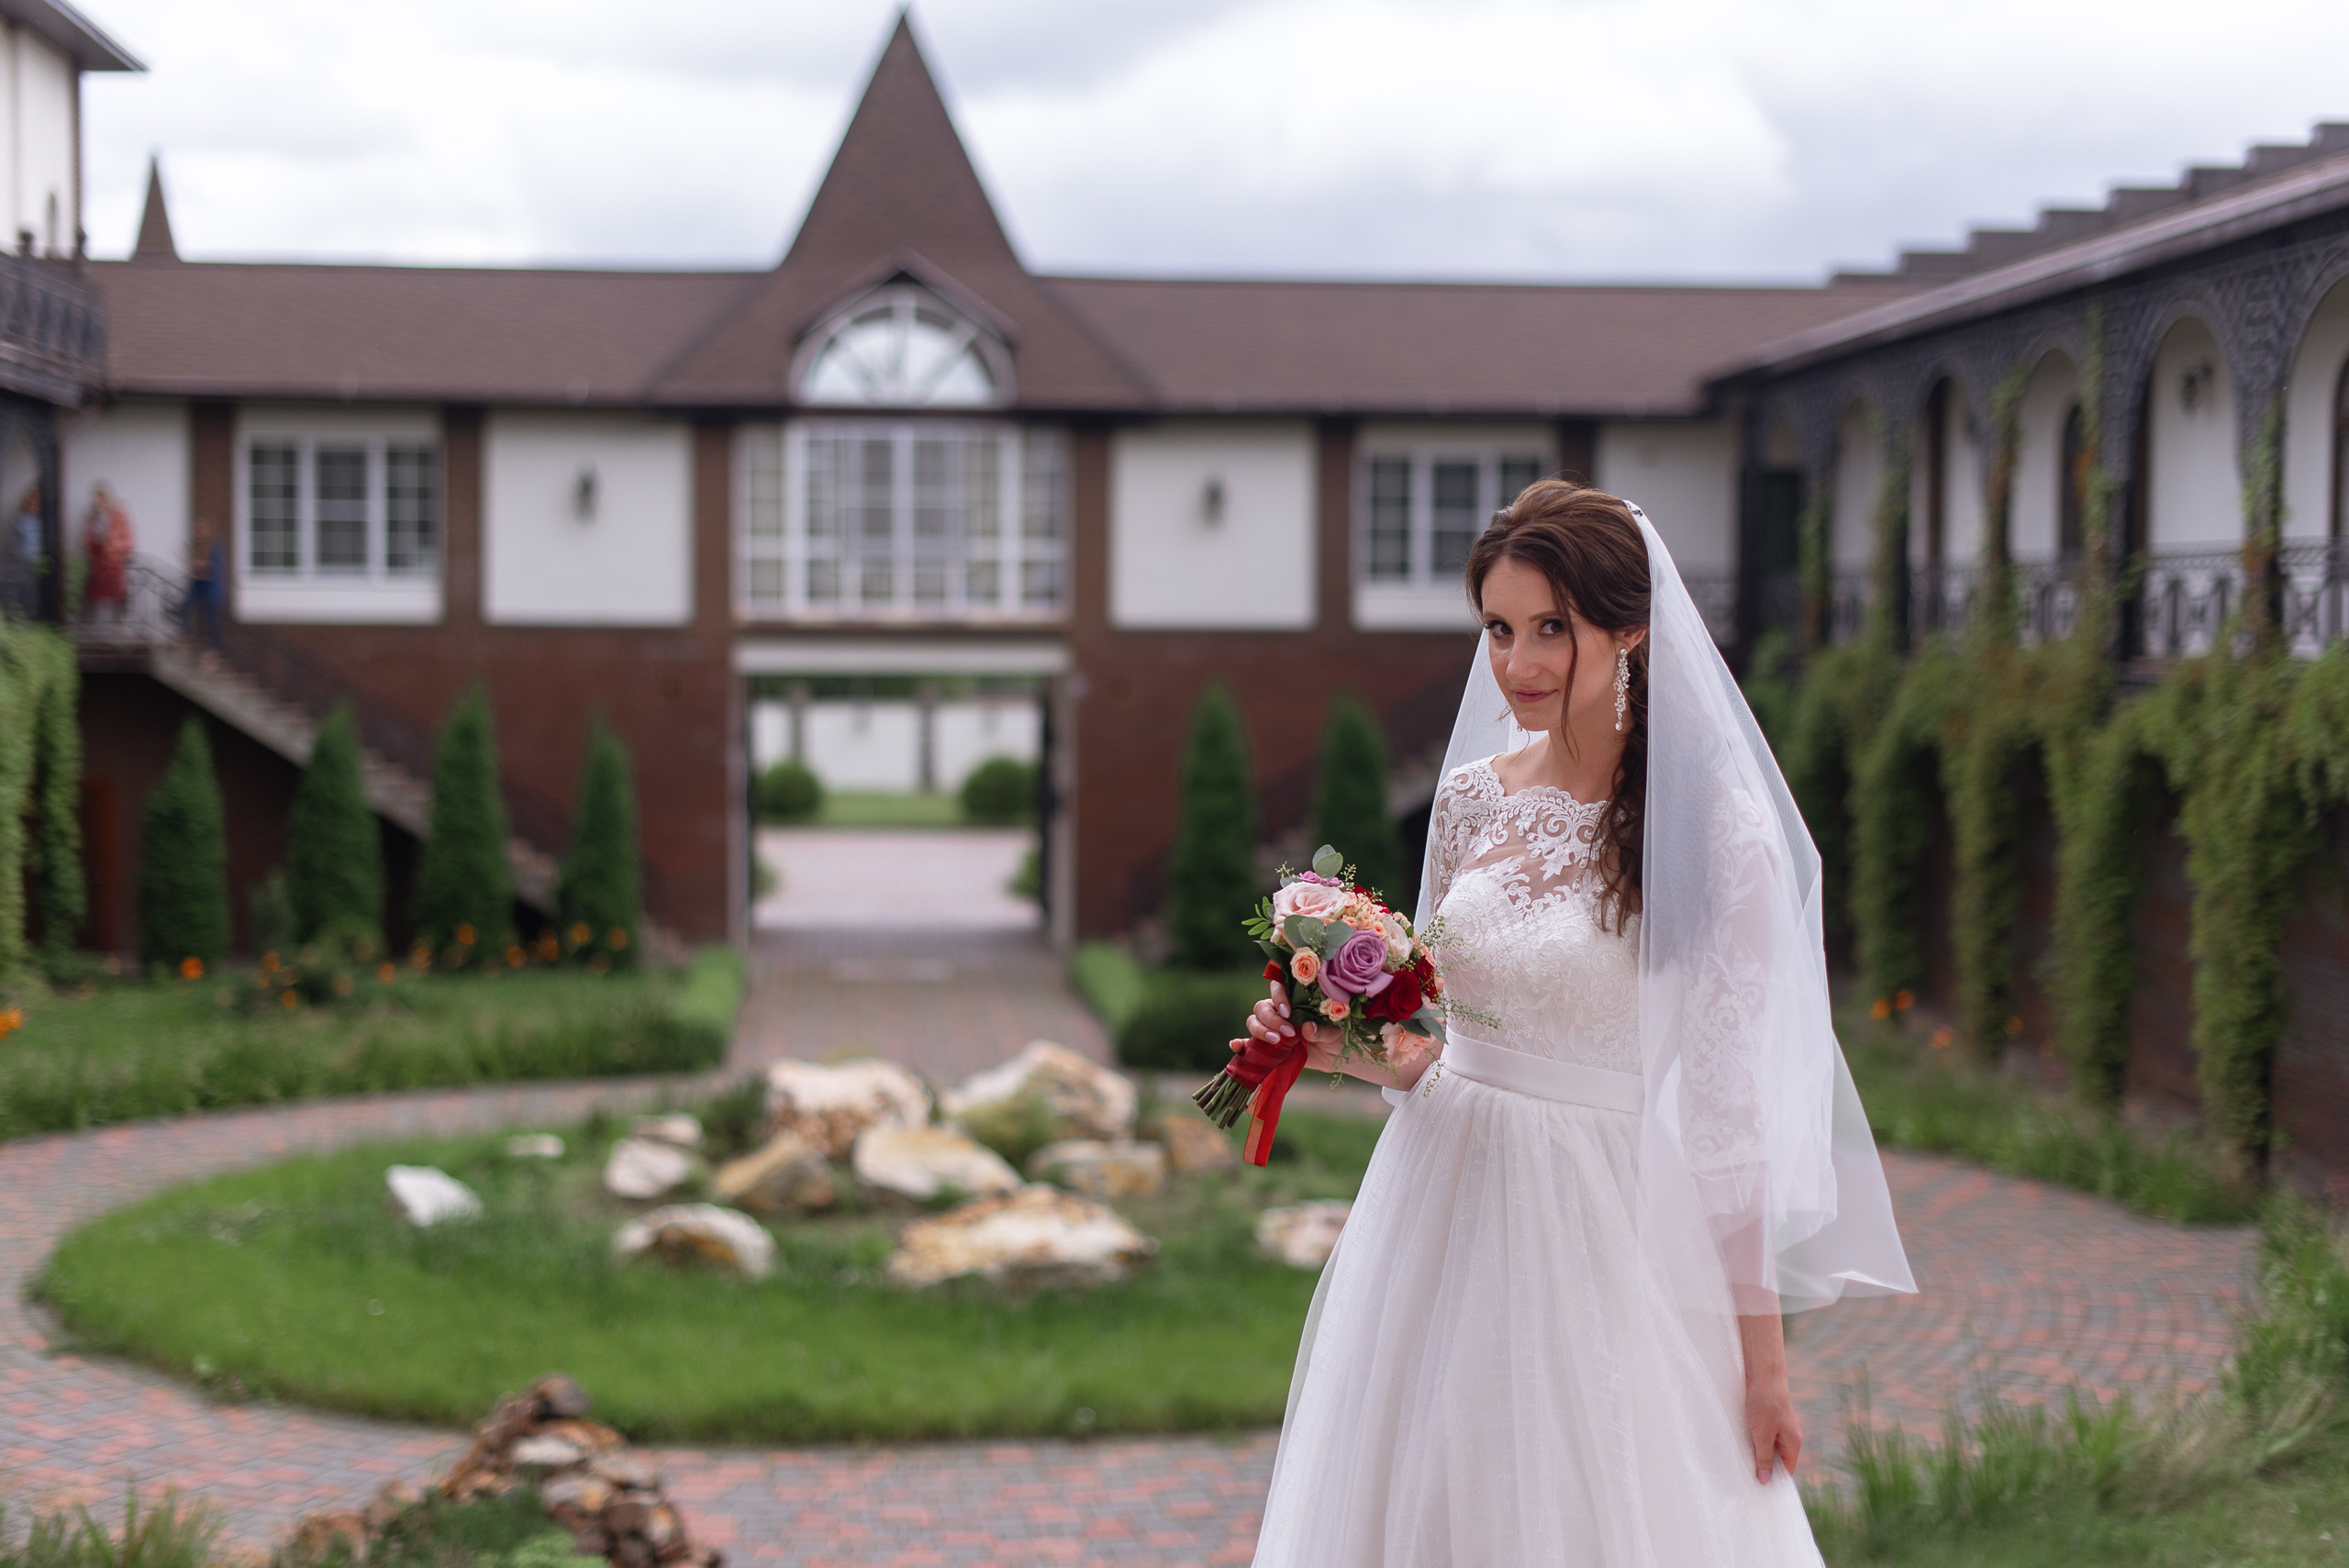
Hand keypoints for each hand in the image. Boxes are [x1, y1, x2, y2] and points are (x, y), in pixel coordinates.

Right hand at [1233, 980, 1341, 1072]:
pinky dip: (1240, 1044)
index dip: (1278, 997)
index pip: (1277, 988)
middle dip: (1271, 1019)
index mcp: (1295, 1000)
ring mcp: (1272, 1029)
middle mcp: (1280, 1012)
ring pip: (1254, 1022)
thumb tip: (1307, 1027)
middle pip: (1262, 1007)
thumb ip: (1323, 1030)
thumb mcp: (1336, 1033)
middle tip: (1288, 1033)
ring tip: (1276, 1042)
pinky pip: (1248, 1043)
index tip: (1288, 1012)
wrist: (1337, 1057)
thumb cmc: (1338, 1036)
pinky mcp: (1268, 1047)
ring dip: (1260, 1031)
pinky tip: (1236, 1046)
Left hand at [1737, 1312, 1800, 1482]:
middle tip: (1747, 1478)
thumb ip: (1763, 1458)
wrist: (1763, 1375)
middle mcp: (1789, 1436)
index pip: (1787, 1470)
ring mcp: (1779, 1426)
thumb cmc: (1765, 1404)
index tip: (1761, 1490)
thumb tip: (1764, 1479)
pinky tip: (1741, 1443)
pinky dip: (1753, 1441)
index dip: (1775, 1480)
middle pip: (1777, 1459)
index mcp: (1793, 1443)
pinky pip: (1762, 1435)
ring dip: (1756, 1453)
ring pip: (1768, 1446)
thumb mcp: (1762, 1435)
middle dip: (1764, 1467)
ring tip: (1742, 1462)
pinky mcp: (1769, 1417)